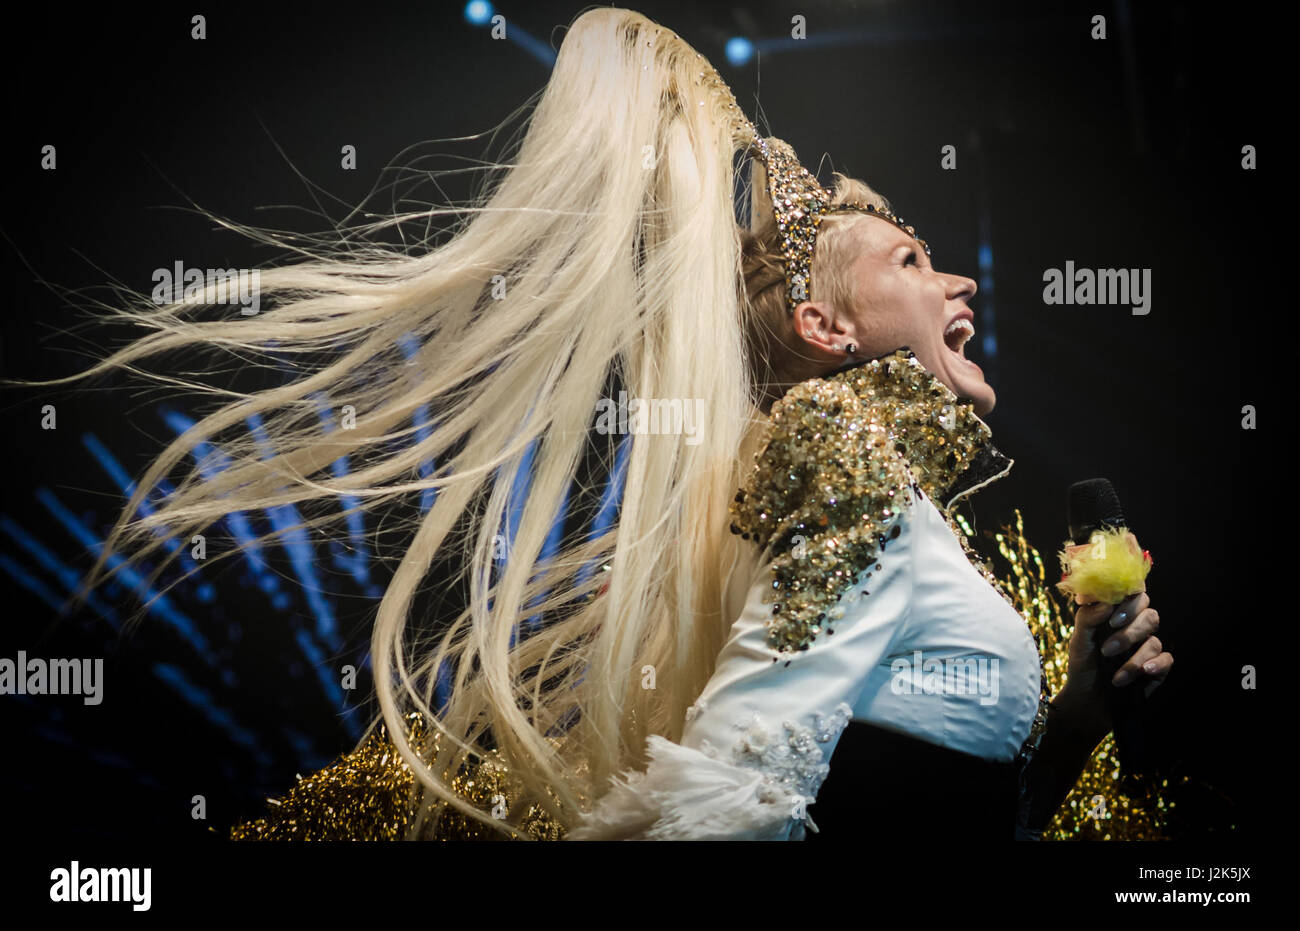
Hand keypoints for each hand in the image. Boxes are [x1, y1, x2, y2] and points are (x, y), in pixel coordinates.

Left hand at [1051, 591, 1172, 742]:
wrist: (1088, 701)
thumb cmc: (1083, 666)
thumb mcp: (1079, 641)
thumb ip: (1088, 618)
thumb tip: (1105, 603)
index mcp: (1117, 615)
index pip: (1132, 593)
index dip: (1127, 595)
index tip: (1110, 608)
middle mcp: (1136, 627)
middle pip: (1148, 613)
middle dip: (1129, 629)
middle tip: (1107, 648)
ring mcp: (1147, 647)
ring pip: (1154, 639)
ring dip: (1132, 657)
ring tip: (1114, 676)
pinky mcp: (1157, 667)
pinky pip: (1166, 659)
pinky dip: (1155, 664)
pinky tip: (1143, 672)